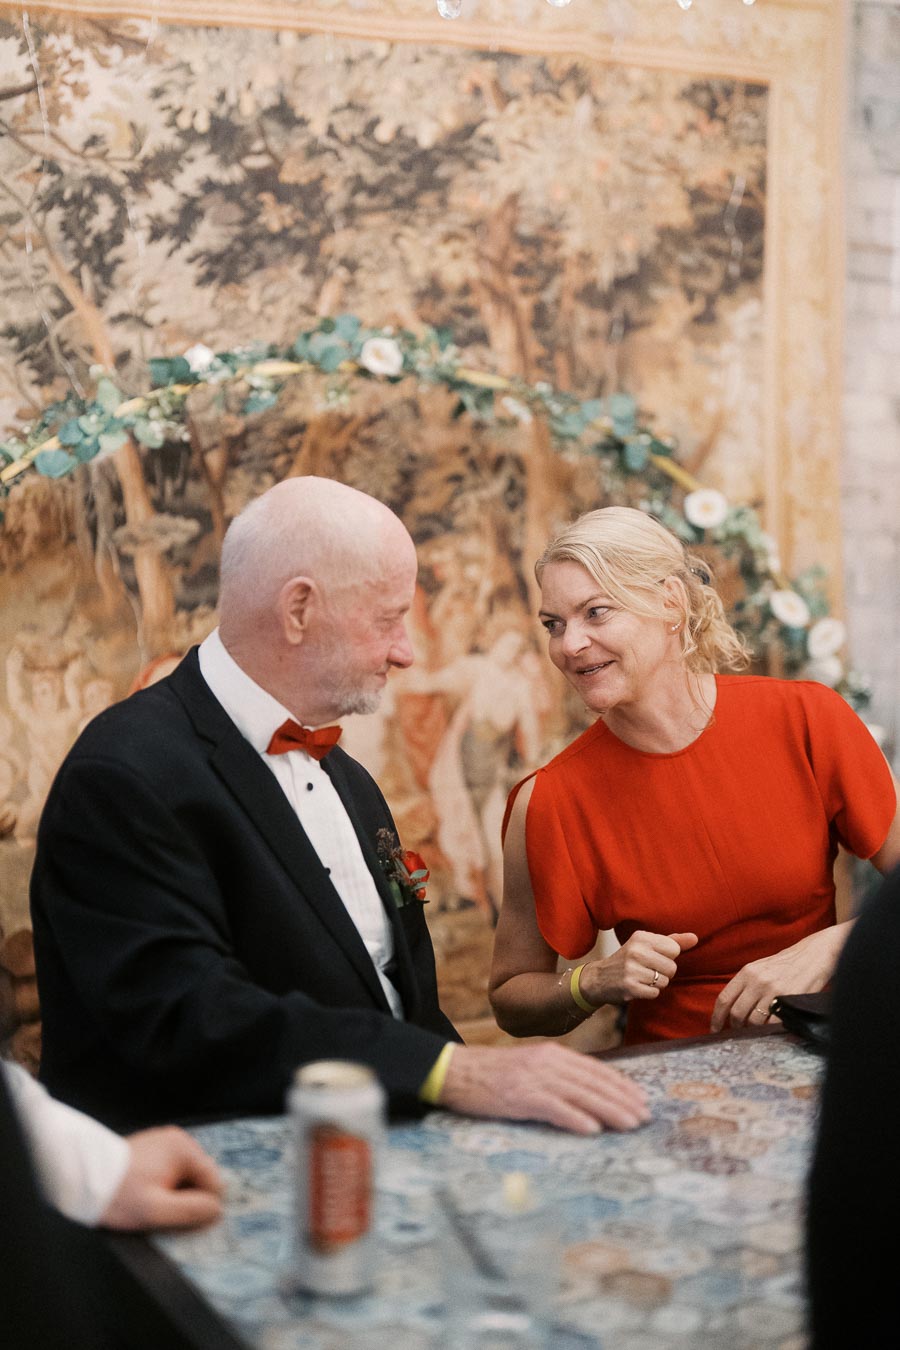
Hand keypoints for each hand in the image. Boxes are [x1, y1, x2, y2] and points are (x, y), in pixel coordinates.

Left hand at [99, 1126, 223, 1230]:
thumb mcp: (156, 1211)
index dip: (202, 1205)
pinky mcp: (151, 1148)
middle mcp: (178, 1140)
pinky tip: (145, 1195)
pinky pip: (169, 1171)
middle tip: (162, 1213)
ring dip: (174, 1194)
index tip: (182, 1219)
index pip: (213, 1182)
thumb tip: (217, 1210)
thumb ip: (191, 1210)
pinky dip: (163, 1185)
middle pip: (198, 1178)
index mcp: (184, 1149)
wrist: (81, 1178)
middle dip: (186, 1198)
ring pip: (184, 1177)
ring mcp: (164, 1142)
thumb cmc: (119, 1195)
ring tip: (150, 1204)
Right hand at [439, 1043, 650, 1135]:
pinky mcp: (520, 1096)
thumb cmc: (492, 1075)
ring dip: (609, 1111)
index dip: (621, 1085)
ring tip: (630, 1124)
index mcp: (552, 1054)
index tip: (641, 1100)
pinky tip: (593, 1130)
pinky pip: (554, 1108)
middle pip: (594, 1082)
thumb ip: (557, 1076)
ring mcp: (535, 1079)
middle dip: (623, 1100)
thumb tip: (587, 1095)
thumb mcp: (529, 1067)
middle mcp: (548, 1063)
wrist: (455, 1070)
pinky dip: (575, 1118)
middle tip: (645, 1117)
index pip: (596, 1070)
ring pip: (581, 1095)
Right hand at [580, 931, 698, 1007]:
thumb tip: (695, 937)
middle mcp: (636, 951)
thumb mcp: (647, 945)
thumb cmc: (629, 959)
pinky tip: (638, 987)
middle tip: (648, 970)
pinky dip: (649, 993)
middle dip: (664, 972)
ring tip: (642, 978)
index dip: (668, 957)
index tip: (655, 957)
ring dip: (656, 984)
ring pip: (664, 982)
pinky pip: (655, 993)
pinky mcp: (630, 987)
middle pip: (672, 967)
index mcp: (641, 937)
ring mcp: (632, 970)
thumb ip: (673, 941)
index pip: (674, 949)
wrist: (599, 978)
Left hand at [710, 926, 845, 1032]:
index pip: (724, 999)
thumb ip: (745, 986)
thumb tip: (730, 1011)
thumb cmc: (786, 964)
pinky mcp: (789, 998)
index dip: (716, 1018)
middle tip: (739, 1034)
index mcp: (746, 972)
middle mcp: (757, 980)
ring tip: (757, 1033)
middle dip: (736, 1028)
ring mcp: (773, 990)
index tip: (715, 1029)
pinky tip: (771, 1030)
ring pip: (754, 1021)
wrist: (813, 955)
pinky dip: (770, 1030)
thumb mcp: (760, 968)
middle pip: (737, 1013)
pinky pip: (773, 1022)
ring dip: (753, 1031)